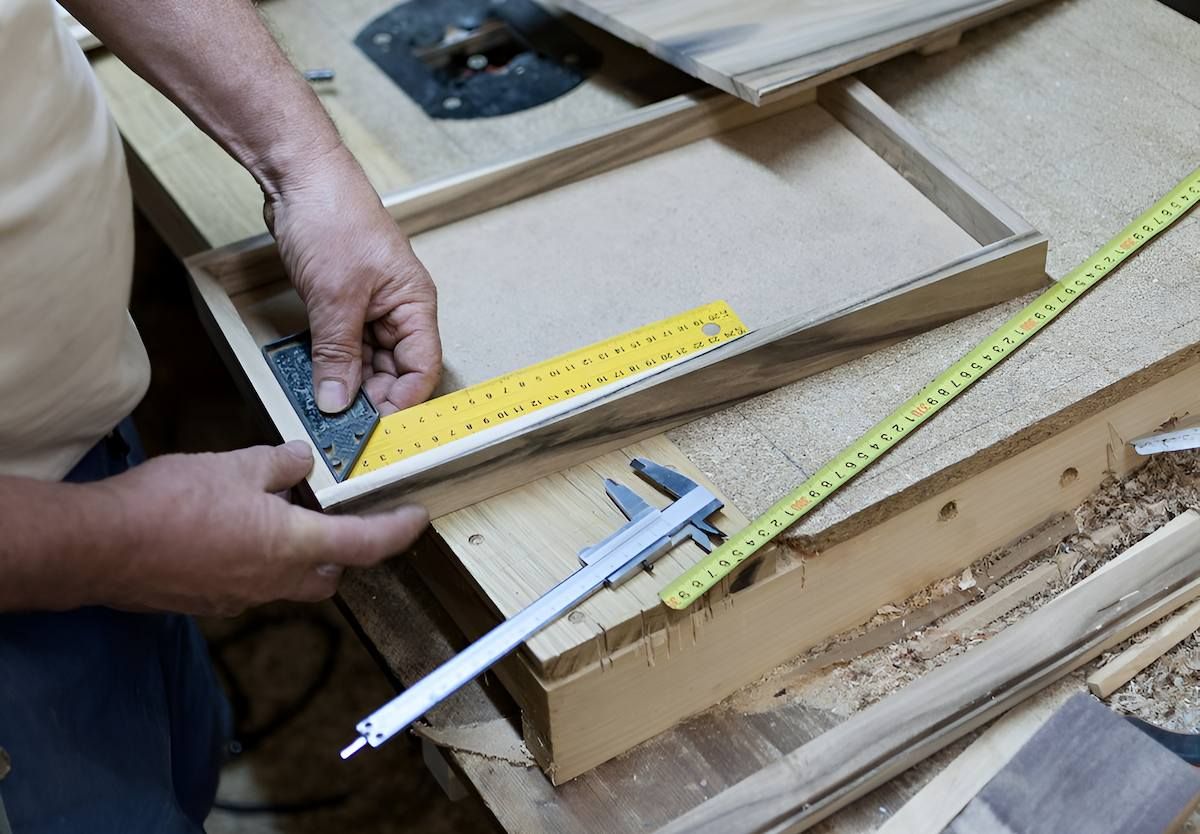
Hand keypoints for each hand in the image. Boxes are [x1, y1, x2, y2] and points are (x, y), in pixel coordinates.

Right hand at [95, 441, 427, 615]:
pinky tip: (234, 533)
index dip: (398, 531)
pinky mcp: (210, 601)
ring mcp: (241, 598)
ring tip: (277, 517)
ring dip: (296, 556)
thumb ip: (279, 463)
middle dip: (342, 551)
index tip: (416, 520)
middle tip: (335, 518)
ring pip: (289, 583)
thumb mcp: (236, 465)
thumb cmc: (170, 503)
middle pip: (330, 575)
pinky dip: (257, 562)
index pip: (366, 544)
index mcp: (294, 546)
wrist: (101, 546)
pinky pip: (250, 585)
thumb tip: (300, 460)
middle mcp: (275, 581)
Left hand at [264, 145, 441, 415]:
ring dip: (349, 384)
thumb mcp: (335, 297)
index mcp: (414, 304)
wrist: (298, 175)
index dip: (403, 401)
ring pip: (367, 361)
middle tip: (346, 426)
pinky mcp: (341, 302)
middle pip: (396, 370)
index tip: (377, 429)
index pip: (423, 368)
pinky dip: (332, 364)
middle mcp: (397, 310)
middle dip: (373, 398)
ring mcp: (368, 307)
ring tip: (327, 408)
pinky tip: (317, 382)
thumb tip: (337, 401)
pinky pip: (343, 345)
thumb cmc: (333, 218)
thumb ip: (339, 354)